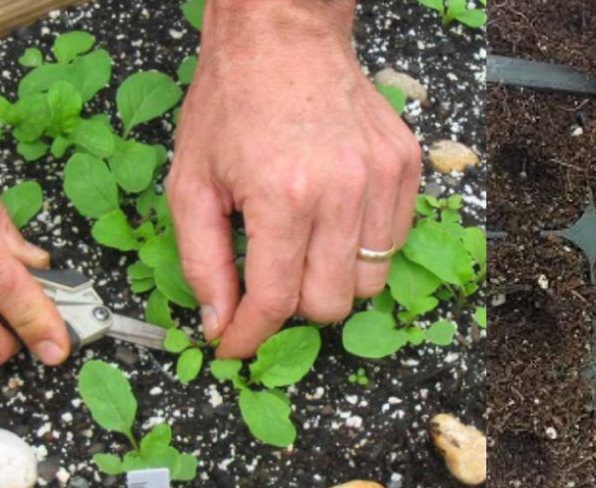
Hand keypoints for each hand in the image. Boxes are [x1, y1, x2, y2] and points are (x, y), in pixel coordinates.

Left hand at [168, 0, 421, 357]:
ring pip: (369, 282)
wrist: (282, 37)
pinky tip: (332, 217)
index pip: (276, 300)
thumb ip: (201, 262)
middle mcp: (341, 190)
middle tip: (268, 279)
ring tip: (303, 243)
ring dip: (330, 280)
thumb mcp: (190, 182)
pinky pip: (392, 242)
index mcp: (283, 195)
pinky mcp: (405, 166)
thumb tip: (219, 322)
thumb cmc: (231, 101)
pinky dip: (361, 247)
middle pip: (329, 303)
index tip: (236, 345)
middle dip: (291, 308)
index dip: (251, 335)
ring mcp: (381, 178)